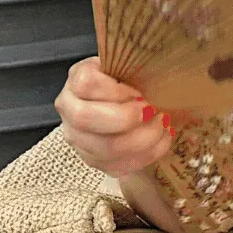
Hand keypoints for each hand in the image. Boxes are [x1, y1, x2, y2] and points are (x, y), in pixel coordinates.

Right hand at [55, 57, 171, 178]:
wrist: (127, 105)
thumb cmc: (129, 82)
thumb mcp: (128, 66)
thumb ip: (134, 67)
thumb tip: (157, 72)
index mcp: (76, 81)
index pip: (86, 85)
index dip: (115, 90)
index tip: (139, 91)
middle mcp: (69, 112)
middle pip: (87, 119)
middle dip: (127, 117)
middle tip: (153, 111)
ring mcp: (79, 140)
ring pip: (106, 148)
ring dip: (143, 139)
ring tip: (162, 125)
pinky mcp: (95, 162)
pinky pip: (119, 165)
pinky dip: (147, 155)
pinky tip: (161, 141)